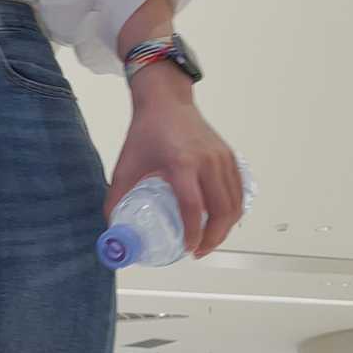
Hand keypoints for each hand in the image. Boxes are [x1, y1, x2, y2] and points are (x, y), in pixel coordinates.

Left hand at [106, 65, 242, 258]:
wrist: (167, 101)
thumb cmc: (147, 131)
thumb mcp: (127, 165)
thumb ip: (117, 196)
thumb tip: (113, 227)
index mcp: (181, 163)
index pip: (193, 206)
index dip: (193, 232)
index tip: (188, 249)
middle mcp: (207, 161)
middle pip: (221, 209)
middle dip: (213, 237)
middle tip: (198, 251)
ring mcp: (222, 158)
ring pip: (235, 203)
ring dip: (225, 227)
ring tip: (209, 240)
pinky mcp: (229, 157)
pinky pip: (238, 190)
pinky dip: (234, 210)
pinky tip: (222, 221)